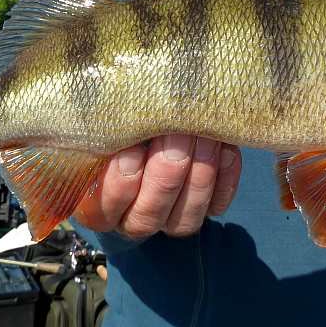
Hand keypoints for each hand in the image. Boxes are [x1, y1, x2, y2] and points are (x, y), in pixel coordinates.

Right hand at [73, 135, 241, 238]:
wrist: (153, 129)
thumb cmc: (120, 128)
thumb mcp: (105, 129)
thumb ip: (110, 128)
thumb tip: (120, 107)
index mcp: (99, 206)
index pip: (104, 208)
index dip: (120, 180)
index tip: (132, 146)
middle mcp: (136, 219)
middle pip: (149, 212)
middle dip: (166, 170)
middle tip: (176, 131)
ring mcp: (172, 219)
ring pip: (187, 215)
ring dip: (200, 172)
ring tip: (205, 133)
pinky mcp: (205, 210)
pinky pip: (217, 205)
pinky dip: (225, 178)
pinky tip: (226, 148)